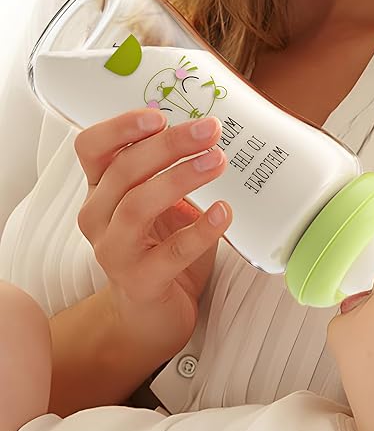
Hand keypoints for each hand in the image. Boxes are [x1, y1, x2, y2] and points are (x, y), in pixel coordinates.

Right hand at [73, 108, 230, 361]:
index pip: (92, 147)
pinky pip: (172, 252)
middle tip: (210, 130)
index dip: (121, 127)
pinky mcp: (140, 281)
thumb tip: (207, 131)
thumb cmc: (160, 246)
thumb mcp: (160, 201)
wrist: (150, 314)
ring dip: (181, 178)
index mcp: (102, 189)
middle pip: (125, 169)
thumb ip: (169, 169)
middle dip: (170, 144)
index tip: (160, 116)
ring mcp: (114, 251)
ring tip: (217, 161)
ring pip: (138, 205)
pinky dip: (201, 229)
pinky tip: (224, 212)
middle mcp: (98, 216)